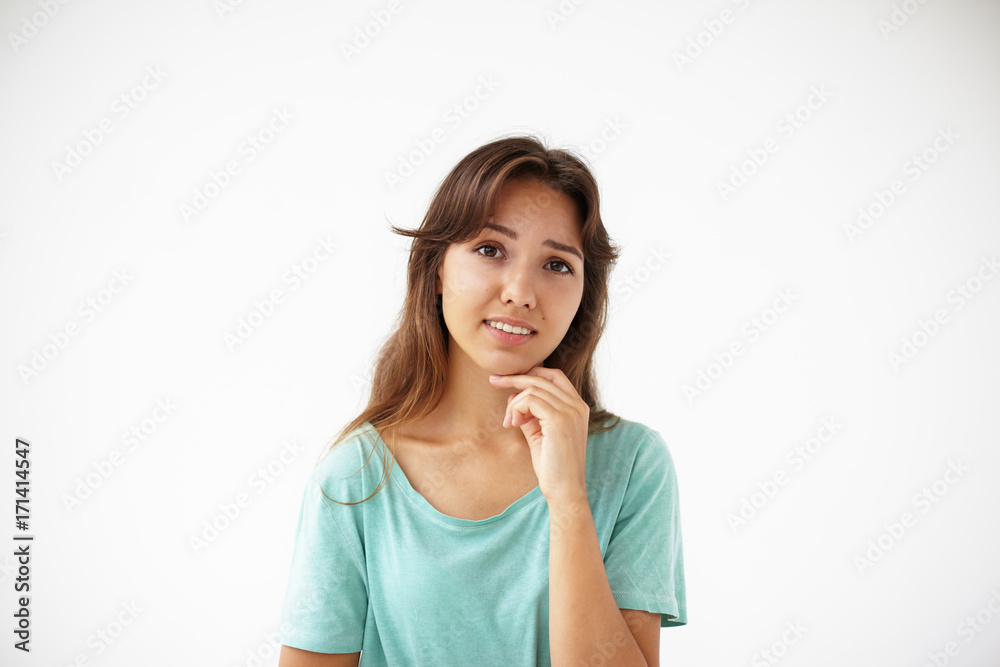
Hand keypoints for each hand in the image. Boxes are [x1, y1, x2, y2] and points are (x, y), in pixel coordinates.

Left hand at [488, 367, 589, 504]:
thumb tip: (512, 397)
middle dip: (514, 378)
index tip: (508, 379)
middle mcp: (577, 405)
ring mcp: (570, 411)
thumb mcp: (539, 434)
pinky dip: (516, 408)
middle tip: (493, 380)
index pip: (554, 376)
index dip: (531, 373)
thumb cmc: (552, 466)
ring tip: (509, 422)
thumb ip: (529, 414)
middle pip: (542, 377)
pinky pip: (530, 400)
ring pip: (533, 388)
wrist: (564, 490)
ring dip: (513, 403)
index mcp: (577, 407)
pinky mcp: (559, 420)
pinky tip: (513, 424)